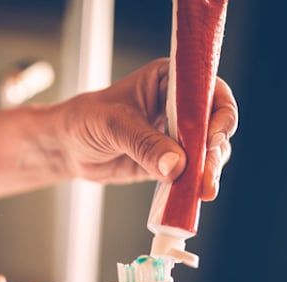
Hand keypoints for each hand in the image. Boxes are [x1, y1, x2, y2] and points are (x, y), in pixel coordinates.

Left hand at [55, 58, 237, 199]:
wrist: (68, 148)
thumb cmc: (84, 121)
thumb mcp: (112, 126)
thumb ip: (144, 143)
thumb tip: (176, 165)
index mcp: (169, 80)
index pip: (208, 90)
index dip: (218, 112)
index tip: (212, 137)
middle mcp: (180, 105)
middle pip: (214, 125)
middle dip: (215, 151)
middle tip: (207, 175)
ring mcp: (178, 135)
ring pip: (208, 152)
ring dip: (209, 171)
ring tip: (202, 191)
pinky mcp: (172, 161)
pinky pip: (192, 172)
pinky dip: (194, 185)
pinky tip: (192, 196)